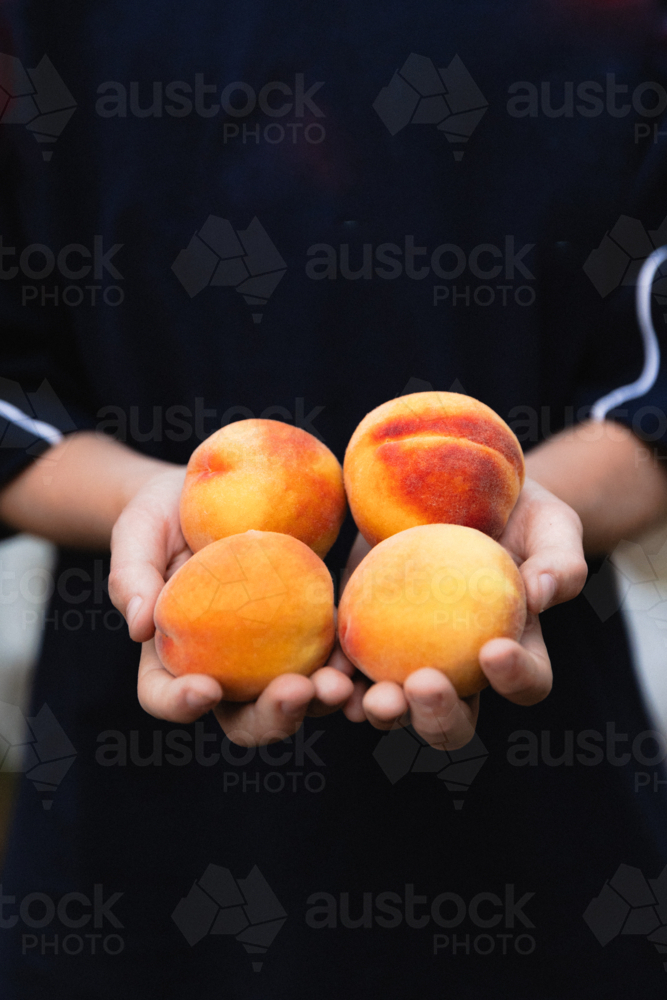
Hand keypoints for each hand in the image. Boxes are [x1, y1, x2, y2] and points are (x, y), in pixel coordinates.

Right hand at [108, 466, 353, 744]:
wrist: (211, 494)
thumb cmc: (162, 516)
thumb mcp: (137, 533)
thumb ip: (132, 575)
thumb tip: (139, 626)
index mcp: (168, 657)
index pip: (165, 695)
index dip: (181, 703)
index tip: (205, 688)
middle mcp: (222, 670)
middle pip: (244, 718)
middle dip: (271, 717)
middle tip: (295, 692)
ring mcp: (268, 657)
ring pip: (296, 700)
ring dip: (319, 702)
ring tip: (339, 684)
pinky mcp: (306, 631)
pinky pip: (330, 660)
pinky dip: (347, 666)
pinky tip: (362, 657)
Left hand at [344, 478, 587, 749]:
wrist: (454, 485)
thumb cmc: (516, 510)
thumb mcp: (550, 525)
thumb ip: (559, 560)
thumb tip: (543, 594)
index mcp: (516, 651)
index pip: (526, 684)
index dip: (515, 679)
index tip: (494, 650)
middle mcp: (459, 669)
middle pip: (454, 720)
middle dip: (437, 717)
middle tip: (422, 684)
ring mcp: (407, 656)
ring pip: (395, 708)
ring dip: (380, 712)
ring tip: (366, 698)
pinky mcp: (363, 632)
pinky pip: (347, 668)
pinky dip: (334, 679)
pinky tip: (324, 675)